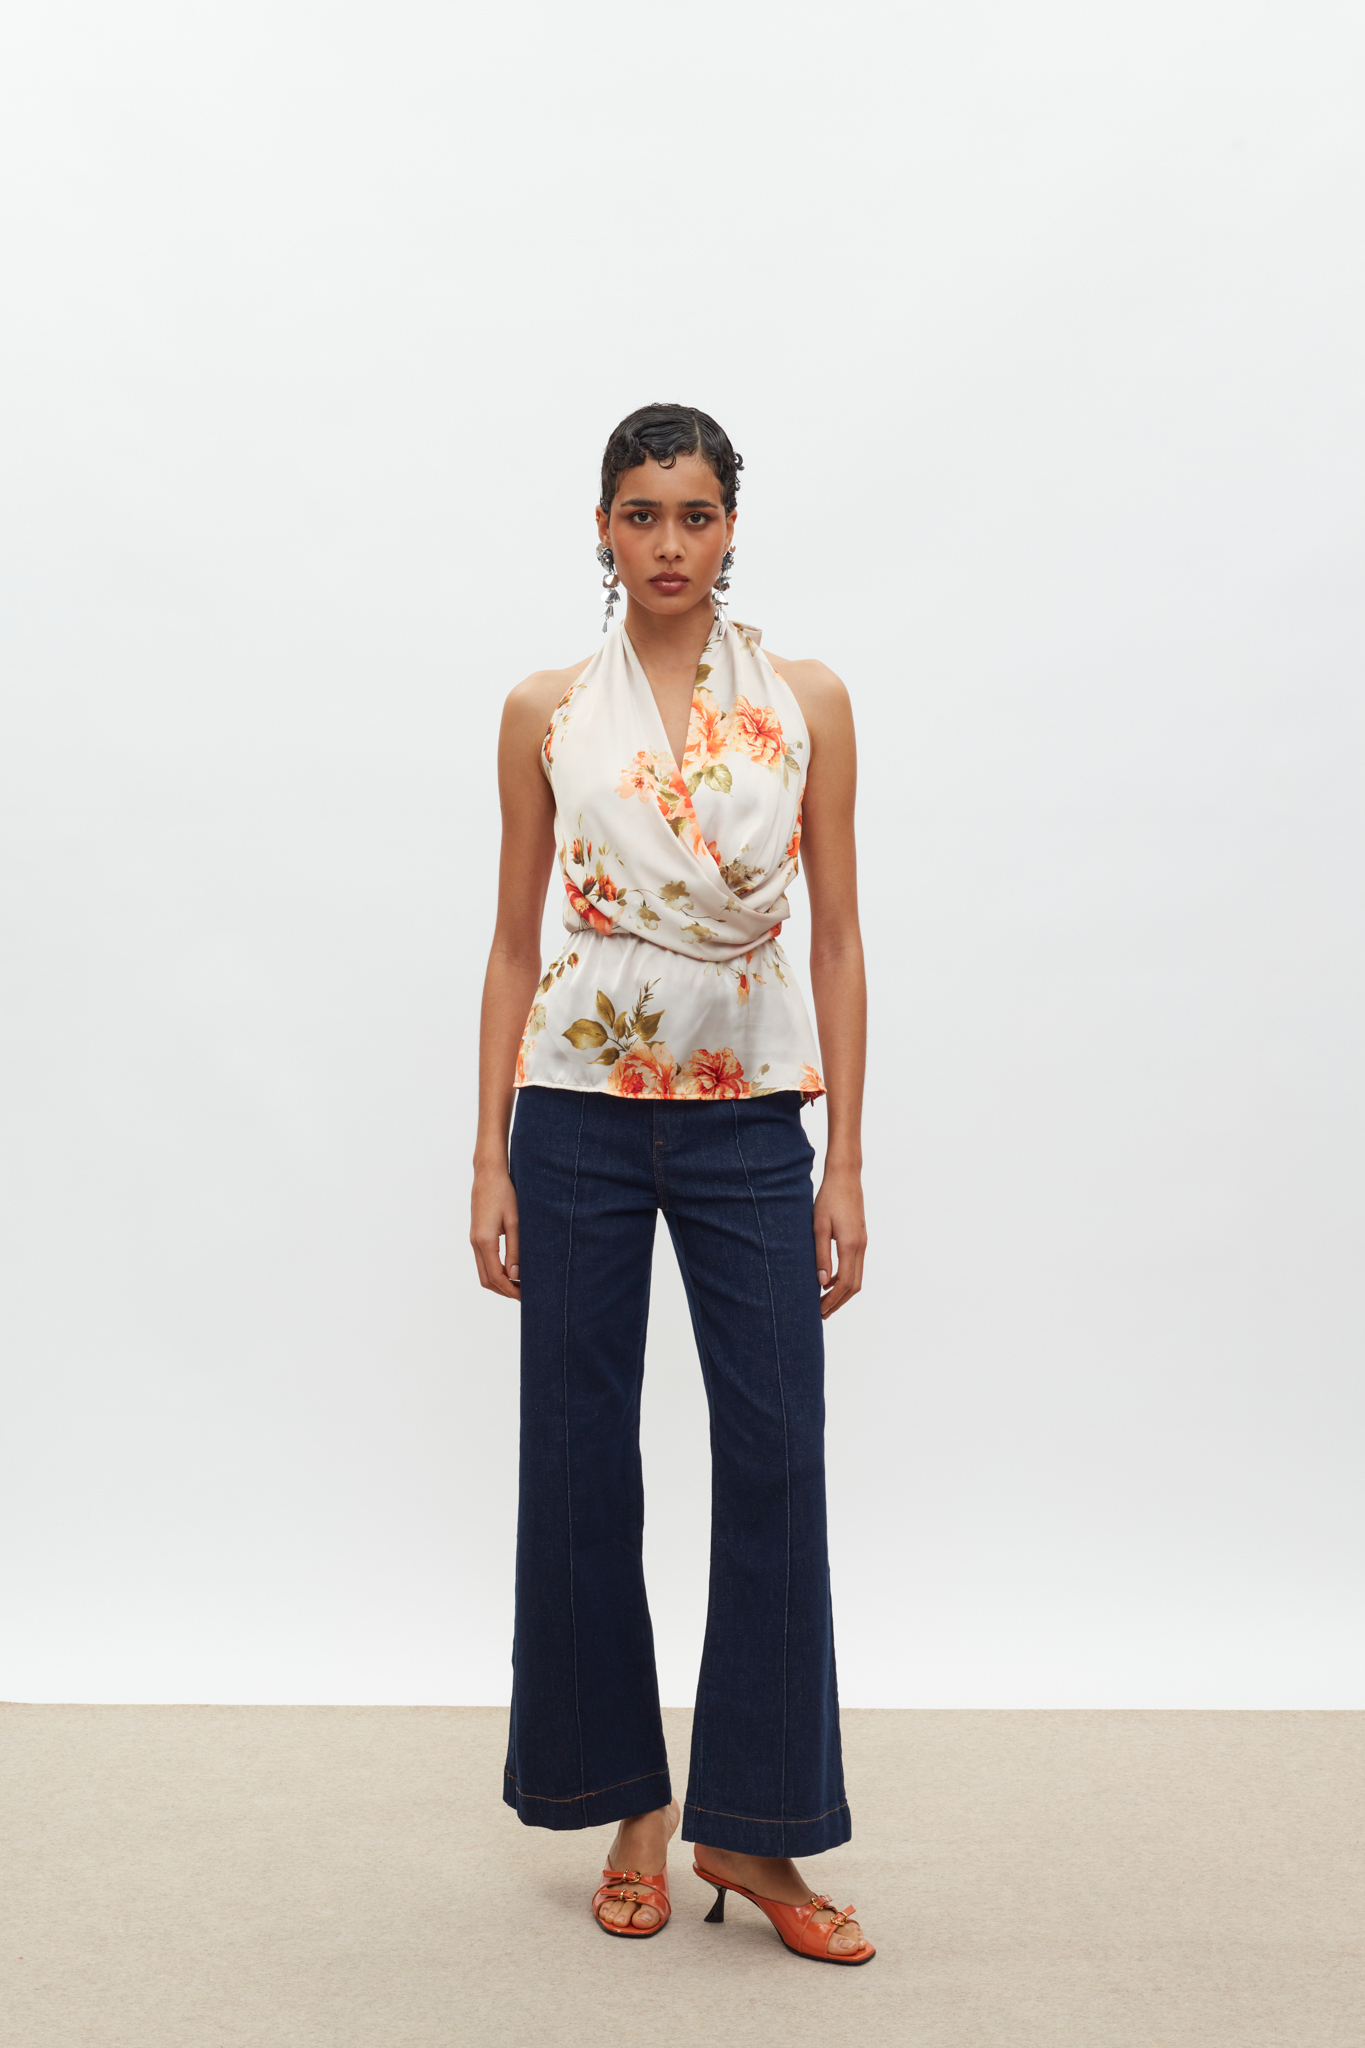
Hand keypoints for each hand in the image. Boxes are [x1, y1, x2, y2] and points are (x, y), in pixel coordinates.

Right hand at [471, 1163, 519, 1299]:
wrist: (488, 1174)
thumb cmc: (505, 1193)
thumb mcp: (516, 1221)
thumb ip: (516, 1250)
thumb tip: (515, 1275)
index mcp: (485, 1241)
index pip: (496, 1277)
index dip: (511, 1290)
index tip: (526, 1296)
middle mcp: (475, 1243)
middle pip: (486, 1280)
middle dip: (504, 1291)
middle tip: (525, 1294)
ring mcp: (473, 1240)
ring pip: (483, 1272)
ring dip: (499, 1283)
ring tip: (520, 1284)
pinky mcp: (476, 1235)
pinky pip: (483, 1261)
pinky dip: (495, 1272)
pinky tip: (511, 1269)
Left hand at [813, 1163, 865, 1318]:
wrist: (845, 1178)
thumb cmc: (828, 1199)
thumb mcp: (818, 1227)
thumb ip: (821, 1255)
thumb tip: (822, 1283)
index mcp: (850, 1245)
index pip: (845, 1283)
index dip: (834, 1301)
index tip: (820, 1311)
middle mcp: (860, 1247)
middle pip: (854, 1285)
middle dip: (839, 1302)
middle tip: (821, 1314)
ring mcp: (862, 1243)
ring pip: (857, 1277)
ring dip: (842, 1292)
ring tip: (824, 1302)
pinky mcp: (860, 1239)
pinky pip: (855, 1266)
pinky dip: (844, 1278)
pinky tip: (828, 1281)